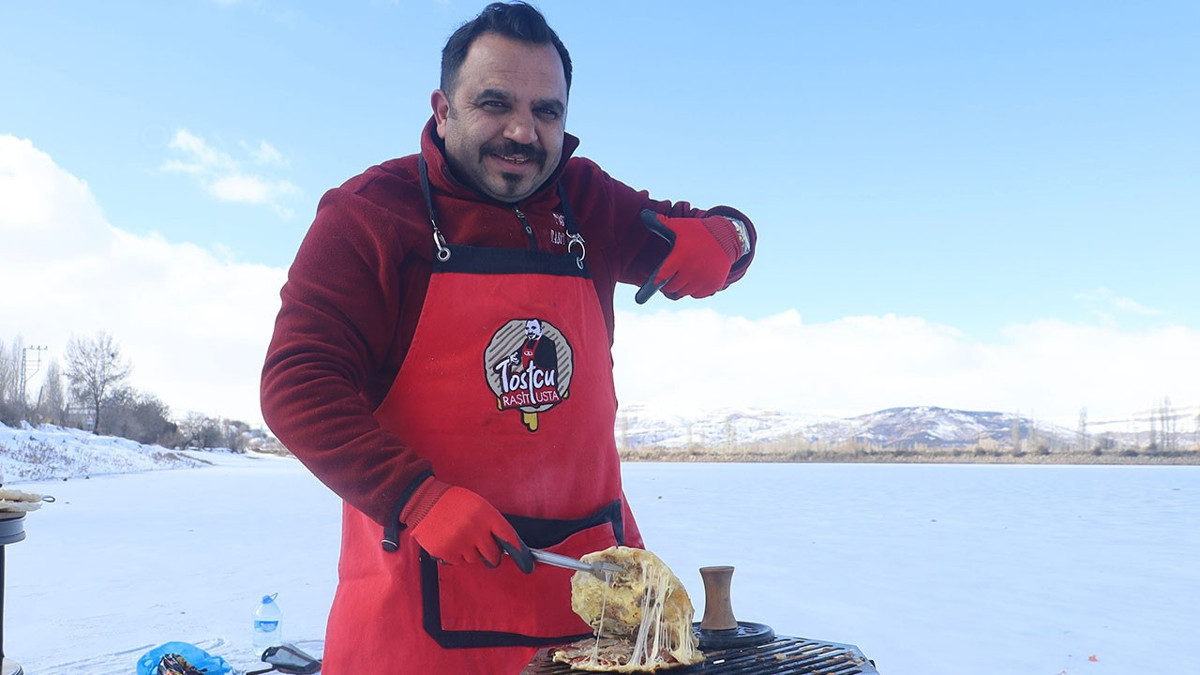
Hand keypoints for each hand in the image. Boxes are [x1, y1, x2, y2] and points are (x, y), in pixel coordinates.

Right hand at [402, 480, 533, 571]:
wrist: (423, 501)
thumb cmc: (453, 501)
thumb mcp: (477, 504)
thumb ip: (491, 522)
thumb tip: (505, 543)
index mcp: (486, 514)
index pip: (508, 536)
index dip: (518, 550)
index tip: (525, 561)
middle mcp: (475, 530)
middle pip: (494, 555)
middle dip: (493, 554)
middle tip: (487, 549)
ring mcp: (460, 542)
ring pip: (476, 560)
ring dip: (473, 553)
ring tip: (462, 538)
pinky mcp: (446, 552)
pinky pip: (460, 562)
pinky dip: (458, 555)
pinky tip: (451, 541)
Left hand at [635, 210, 741, 302]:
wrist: (726, 237)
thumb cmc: (696, 231)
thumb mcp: (678, 226)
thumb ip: (660, 224)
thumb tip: (643, 215)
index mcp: (680, 257)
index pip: (661, 277)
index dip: (650, 287)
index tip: (639, 299)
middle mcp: (692, 270)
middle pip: (672, 288)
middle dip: (669, 284)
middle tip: (673, 274)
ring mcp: (704, 279)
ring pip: (685, 292)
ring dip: (682, 286)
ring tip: (686, 273)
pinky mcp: (714, 284)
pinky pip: (697, 294)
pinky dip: (695, 289)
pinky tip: (697, 277)